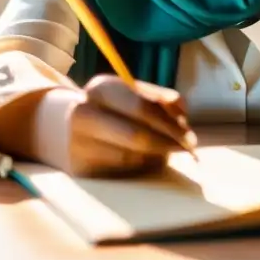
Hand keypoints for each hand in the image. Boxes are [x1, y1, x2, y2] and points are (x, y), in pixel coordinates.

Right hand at [32, 75, 195, 177]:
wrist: (68, 129)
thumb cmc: (115, 109)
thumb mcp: (134, 94)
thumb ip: (161, 99)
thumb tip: (180, 110)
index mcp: (102, 88)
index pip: (144, 107)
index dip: (171, 124)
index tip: (190, 136)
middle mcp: (85, 113)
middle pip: (137, 136)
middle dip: (167, 145)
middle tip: (187, 150)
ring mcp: (78, 143)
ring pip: (132, 157)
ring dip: (156, 158)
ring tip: (164, 152)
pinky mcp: (80, 169)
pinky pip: (122, 171)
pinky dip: (140, 168)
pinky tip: (145, 161)